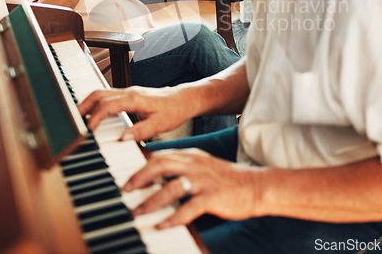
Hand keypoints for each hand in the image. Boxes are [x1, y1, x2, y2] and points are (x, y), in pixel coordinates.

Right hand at [78, 86, 190, 141]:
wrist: (183, 100)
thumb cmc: (173, 111)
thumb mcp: (161, 124)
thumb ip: (142, 131)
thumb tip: (124, 137)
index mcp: (135, 98)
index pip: (108, 105)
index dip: (96, 117)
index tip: (88, 130)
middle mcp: (129, 92)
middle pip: (99, 94)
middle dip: (83, 106)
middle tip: (72, 120)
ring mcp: (128, 92)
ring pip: (102, 93)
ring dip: (88, 104)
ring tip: (78, 118)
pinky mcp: (129, 95)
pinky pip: (108, 96)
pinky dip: (97, 104)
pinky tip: (94, 115)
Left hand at [123, 148, 259, 227]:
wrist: (255, 186)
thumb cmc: (227, 180)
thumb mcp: (203, 167)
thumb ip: (182, 168)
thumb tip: (158, 177)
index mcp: (192, 156)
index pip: (161, 156)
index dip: (141, 166)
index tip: (128, 178)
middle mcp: (195, 165)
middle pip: (161, 165)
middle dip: (140, 178)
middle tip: (126, 190)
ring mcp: (204, 181)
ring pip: (172, 187)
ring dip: (152, 200)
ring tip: (138, 212)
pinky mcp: (212, 197)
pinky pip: (189, 208)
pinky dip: (173, 217)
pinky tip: (162, 225)